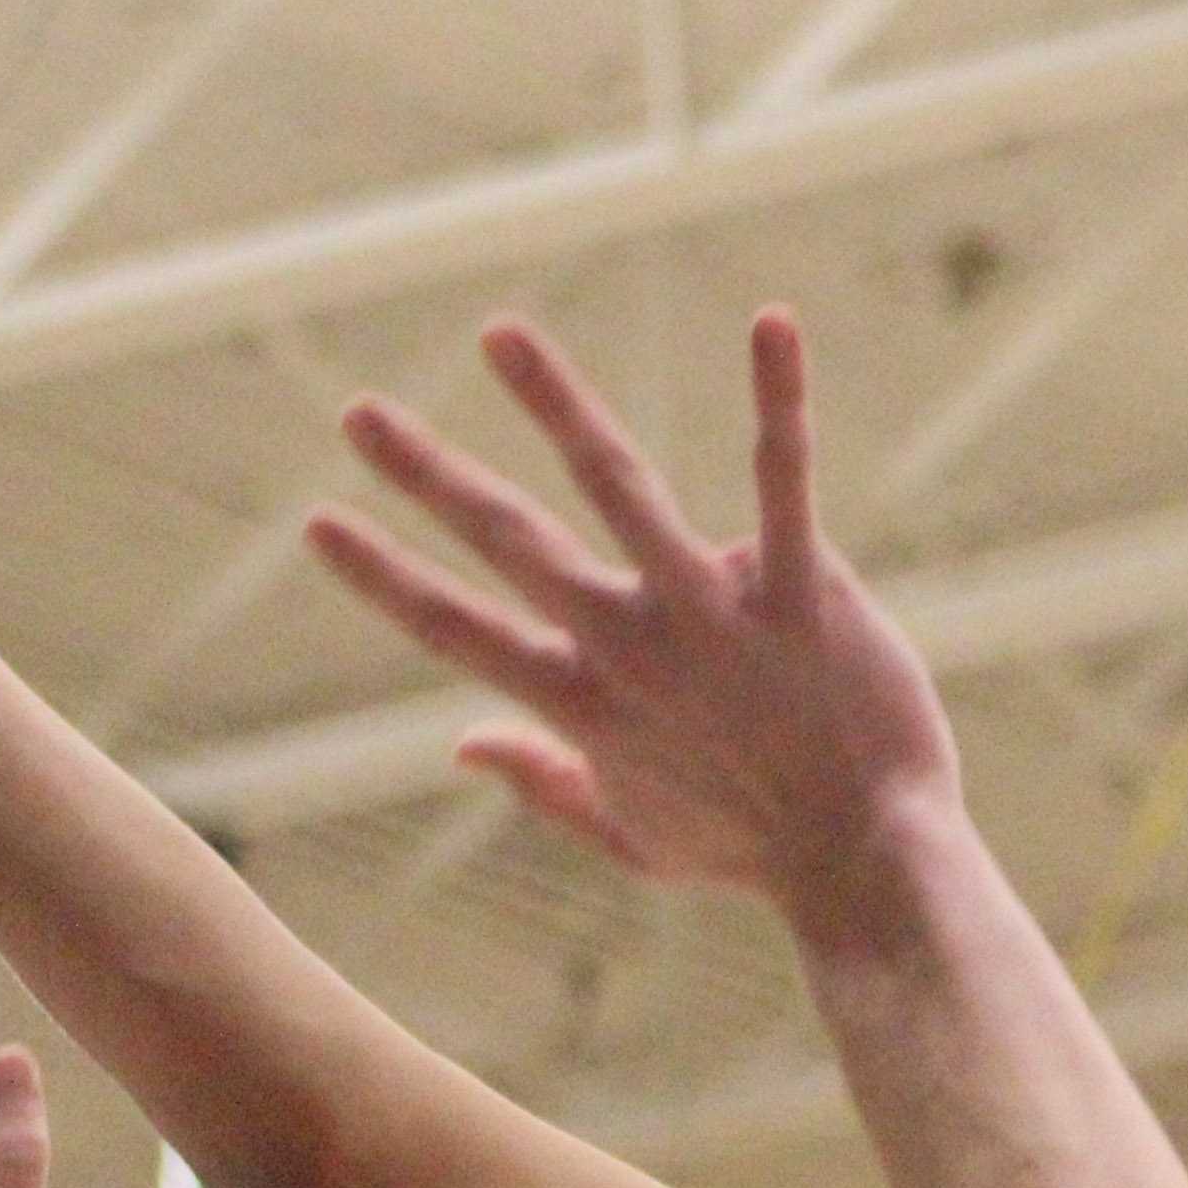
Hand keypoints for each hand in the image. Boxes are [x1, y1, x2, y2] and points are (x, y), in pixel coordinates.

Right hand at [302, 312, 959, 934]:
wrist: (871, 867)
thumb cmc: (757, 850)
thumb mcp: (633, 839)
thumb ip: (544, 786)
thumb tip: (460, 745)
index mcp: (583, 706)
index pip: (454, 630)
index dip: (382, 576)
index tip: (316, 520)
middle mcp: (631, 652)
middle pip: (509, 544)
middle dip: (426, 475)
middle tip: (358, 412)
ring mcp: (712, 616)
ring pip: (616, 487)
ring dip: (552, 403)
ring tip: (498, 333)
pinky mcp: (798, 591)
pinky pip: (781, 480)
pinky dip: (775, 398)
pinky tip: (770, 320)